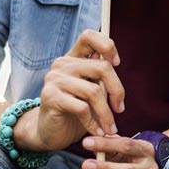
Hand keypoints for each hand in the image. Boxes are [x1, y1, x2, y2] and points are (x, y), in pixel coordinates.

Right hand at [16, 30, 124, 150]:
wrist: (49, 131)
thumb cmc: (75, 111)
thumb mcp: (91, 90)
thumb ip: (100, 76)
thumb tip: (115, 64)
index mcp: (73, 58)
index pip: (89, 36)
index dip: (107, 46)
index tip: (116, 64)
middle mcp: (62, 64)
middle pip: (102, 67)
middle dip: (117, 90)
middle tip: (120, 109)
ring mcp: (54, 79)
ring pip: (94, 91)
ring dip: (106, 113)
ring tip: (110, 127)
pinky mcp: (50, 97)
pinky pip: (82, 108)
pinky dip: (94, 123)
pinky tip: (97, 131)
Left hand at [81, 136, 160, 168]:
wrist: (158, 163)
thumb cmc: (134, 152)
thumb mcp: (126, 144)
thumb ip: (109, 143)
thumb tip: (90, 141)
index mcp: (144, 151)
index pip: (126, 145)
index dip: (106, 144)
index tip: (86, 143)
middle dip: (106, 168)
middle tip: (85, 165)